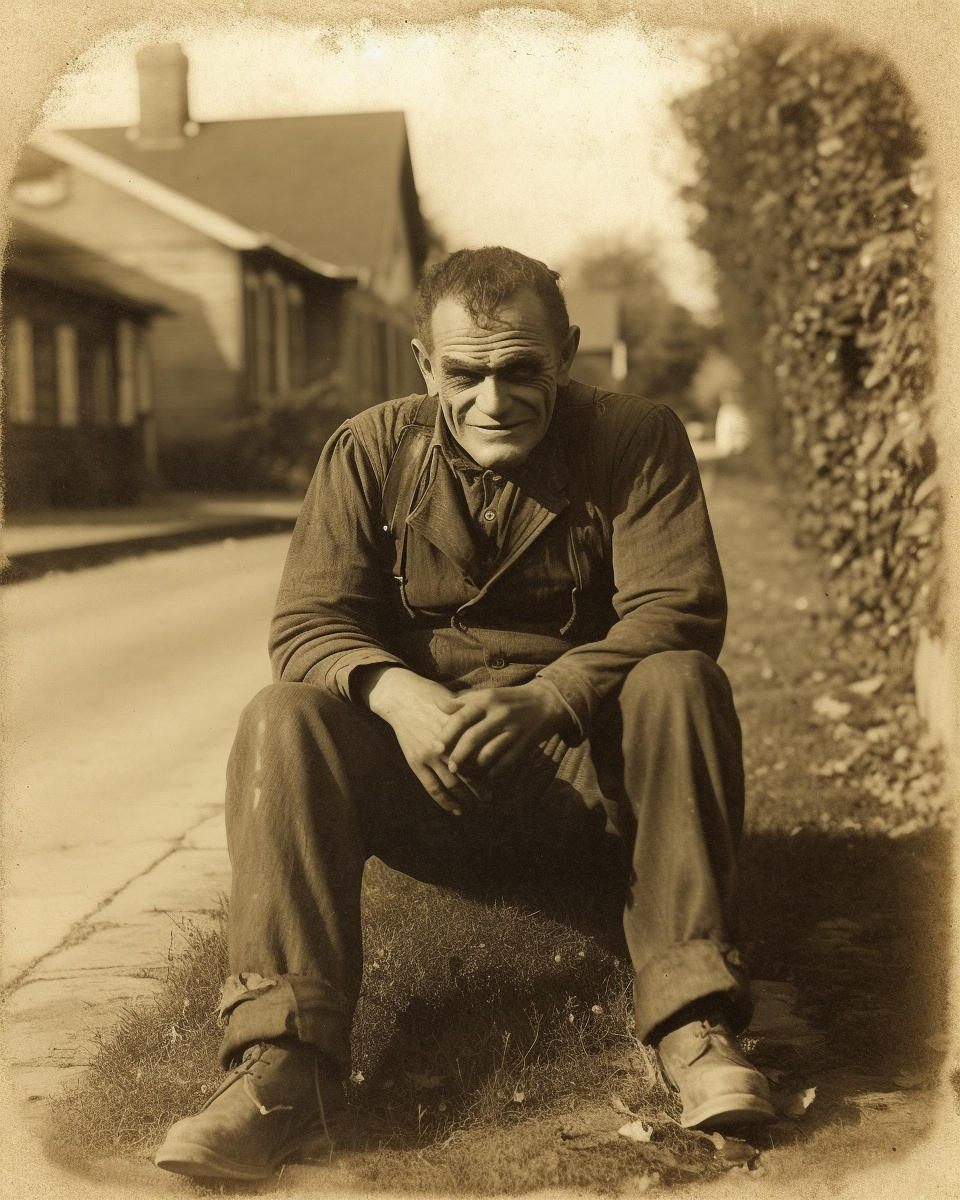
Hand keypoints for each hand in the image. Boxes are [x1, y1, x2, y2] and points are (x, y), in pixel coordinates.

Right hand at [357, 666, 487, 816]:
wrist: (402, 697)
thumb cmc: (433, 696)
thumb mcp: (457, 703)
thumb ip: (474, 719)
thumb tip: (496, 730)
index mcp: (460, 732)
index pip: (481, 758)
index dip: (492, 770)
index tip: (502, 780)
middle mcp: (447, 747)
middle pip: (469, 774)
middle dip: (482, 789)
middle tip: (491, 799)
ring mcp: (430, 756)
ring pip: (452, 784)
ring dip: (465, 798)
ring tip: (475, 806)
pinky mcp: (416, 762)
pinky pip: (432, 787)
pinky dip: (445, 801)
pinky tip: (455, 810)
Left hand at [437, 679, 569, 779]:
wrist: (546, 701)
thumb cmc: (509, 699)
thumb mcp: (486, 695)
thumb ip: (461, 701)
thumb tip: (436, 703)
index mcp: (487, 700)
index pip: (462, 717)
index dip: (447, 734)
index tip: (435, 748)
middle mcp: (500, 713)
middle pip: (474, 737)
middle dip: (459, 754)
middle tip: (450, 767)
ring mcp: (514, 728)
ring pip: (491, 751)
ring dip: (476, 766)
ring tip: (466, 774)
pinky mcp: (526, 742)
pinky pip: (508, 760)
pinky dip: (496, 770)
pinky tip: (488, 775)